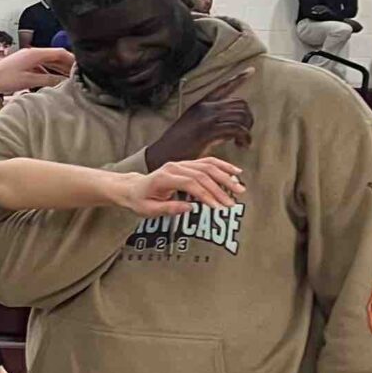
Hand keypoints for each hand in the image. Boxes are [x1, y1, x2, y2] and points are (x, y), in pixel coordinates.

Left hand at [0, 47, 73, 94]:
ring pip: (49, 63)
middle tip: (79, 74)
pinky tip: (54, 81)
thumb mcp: (29, 81)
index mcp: (35, 53)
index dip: (73, 59)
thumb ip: (48, 80)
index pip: (60, 52)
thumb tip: (64, 81)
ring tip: (69, 79)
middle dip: (68, 65)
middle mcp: (32, 53)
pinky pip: (41, 67)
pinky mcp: (23, 65)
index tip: (83, 66)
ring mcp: (27, 59)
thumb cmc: (3, 79)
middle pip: (56, 57)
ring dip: (59, 70)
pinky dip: (49, 73)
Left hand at [120, 156, 243, 217]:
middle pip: (202, 174)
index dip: (206, 195)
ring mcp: (181, 163)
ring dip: (225, 176)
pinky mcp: (187, 164)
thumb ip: (168, 209)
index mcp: (163, 178)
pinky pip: (207, 162)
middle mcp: (174, 167)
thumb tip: (190, 209)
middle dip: (219, 189)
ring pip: (207, 166)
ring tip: (239, 188)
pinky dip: (222, 166)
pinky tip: (235, 172)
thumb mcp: (149, 210)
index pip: (190, 183)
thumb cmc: (140, 200)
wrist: (132, 188)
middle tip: (232, 202)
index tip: (218, 207)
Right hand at [145, 80, 252, 169]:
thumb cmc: (177, 146)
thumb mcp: (191, 127)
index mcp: (200, 105)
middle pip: (240, 103)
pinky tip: (242, 146)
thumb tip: (229, 126)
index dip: (238, 78)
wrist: (162, 156)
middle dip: (248, 119)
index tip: (251, 70)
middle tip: (244, 134)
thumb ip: (209, 121)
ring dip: (247, 130)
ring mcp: (207, 118)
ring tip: (242, 142)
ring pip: (241, 115)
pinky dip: (245, 138)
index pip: (222, 88)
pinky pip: (237, 129)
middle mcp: (204, 108)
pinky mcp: (209, 131)